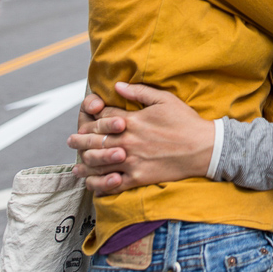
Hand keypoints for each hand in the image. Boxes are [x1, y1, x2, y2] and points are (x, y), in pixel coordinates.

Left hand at [67, 82, 214, 194]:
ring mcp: (132, 161)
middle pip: (96, 142)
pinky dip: (100, 185)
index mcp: (134, 121)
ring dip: (85, 165)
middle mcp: (128, 142)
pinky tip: (93, 185)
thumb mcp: (164, 99)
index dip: (91, 119)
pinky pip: (113, 184)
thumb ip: (139, 92)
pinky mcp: (138, 178)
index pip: (103, 120)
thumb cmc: (184, 121)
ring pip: (100, 164)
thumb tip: (117, 86)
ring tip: (76, 166)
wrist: (202, 149)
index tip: (84, 120)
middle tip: (70, 141)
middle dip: (80, 141)